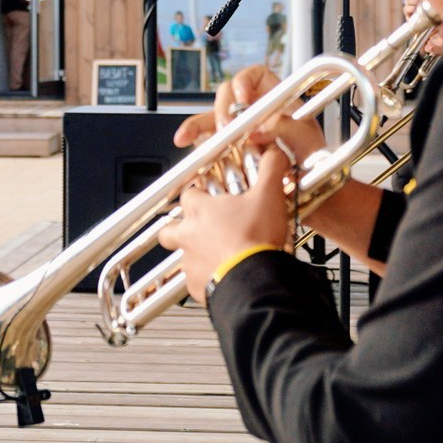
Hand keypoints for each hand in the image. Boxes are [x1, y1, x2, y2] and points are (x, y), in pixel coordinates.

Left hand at [156, 144, 295, 304]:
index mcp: (201, 211)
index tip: (208, 196)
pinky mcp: (198, 288)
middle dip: (178, 228)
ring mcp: (191, 263)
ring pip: (182, 257)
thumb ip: (270, 170)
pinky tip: (224, 278)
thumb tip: (274, 153)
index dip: (197, 194)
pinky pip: (196, 283)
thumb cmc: (255, 238)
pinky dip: (206, 281)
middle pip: (169, 230)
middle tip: (198, 229)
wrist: (254, 280)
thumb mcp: (269, 195)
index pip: (188, 195)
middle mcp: (189, 236)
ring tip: (215, 256)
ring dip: (195, 255)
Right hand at [172, 61, 327, 165]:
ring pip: (213, 118)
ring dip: (199, 124)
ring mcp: (241, 132)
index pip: (256, 77)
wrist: (314, 197)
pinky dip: (195, 141)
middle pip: (229, 95)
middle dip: (222, 108)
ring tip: (189, 136)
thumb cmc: (316, 165)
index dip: (245, 81)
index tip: (242, 96)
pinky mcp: (230, 152)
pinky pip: (208, 142)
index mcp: (277, 101)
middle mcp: (256, 113)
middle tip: (225, 125)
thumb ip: (287, 127)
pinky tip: (188, 143)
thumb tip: (258, 128)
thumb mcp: (308, 140)